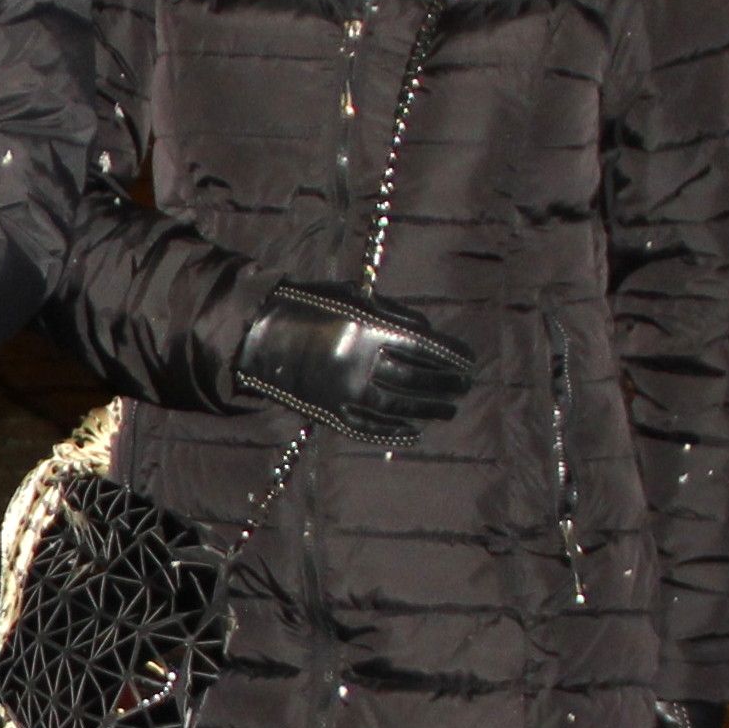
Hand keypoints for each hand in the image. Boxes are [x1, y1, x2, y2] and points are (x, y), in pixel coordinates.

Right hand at [234, 281, 476, 444]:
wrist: (260, 335)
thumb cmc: (310, 306)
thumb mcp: (354, 297)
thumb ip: (395, 314)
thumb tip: (429, 335)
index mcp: (371, 329)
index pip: (429, 348)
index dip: (454, 357)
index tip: (469, 362)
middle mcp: (364, 364)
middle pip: (420, 381)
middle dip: (448, 385)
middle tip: (463, 387)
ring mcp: (348, 394)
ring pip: (403, 408)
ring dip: (431, 410)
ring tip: (448, 410)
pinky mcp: (332, 414)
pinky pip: (374, 428)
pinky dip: (397, 430)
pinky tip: (414, 428)